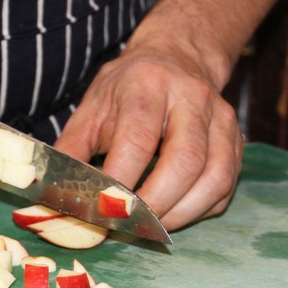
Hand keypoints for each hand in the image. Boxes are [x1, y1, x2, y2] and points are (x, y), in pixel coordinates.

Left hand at [54, 45, 242, 229]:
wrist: (176, 60)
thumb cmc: (126, 91)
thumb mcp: (91, 109)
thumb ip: (70, 152)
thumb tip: (50, 198)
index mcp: (147, 84)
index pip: (139, 139)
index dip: (121, 181)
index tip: (102, 210)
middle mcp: (192, 97)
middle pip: (185, 160)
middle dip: (156, 204)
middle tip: (129, 226)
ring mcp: (221, 119)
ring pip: (214, 177)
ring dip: (182, 213)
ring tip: (151, 227)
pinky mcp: (236, 141)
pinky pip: (225, 186)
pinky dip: (200, 209)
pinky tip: (174, 214)